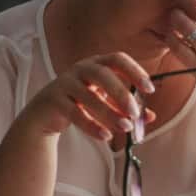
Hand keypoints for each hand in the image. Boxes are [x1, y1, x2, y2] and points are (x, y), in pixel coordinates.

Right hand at [22, 52, 157, 141]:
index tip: (150, 89)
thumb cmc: (80, 103)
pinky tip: (105, 136)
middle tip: (135, 113)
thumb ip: (125, 108)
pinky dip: (92, 126)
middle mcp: (80, 69)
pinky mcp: (54, 100)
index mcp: (96, 64)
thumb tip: (150, 117)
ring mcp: (65, 83)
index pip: (118, 59)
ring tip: (124, 128)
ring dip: (109, 113)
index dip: (135, 71)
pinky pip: (75, 113)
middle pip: (102, 74)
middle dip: (121, 94)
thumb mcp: (105, 103)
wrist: (44, 114)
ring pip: (89, 96)